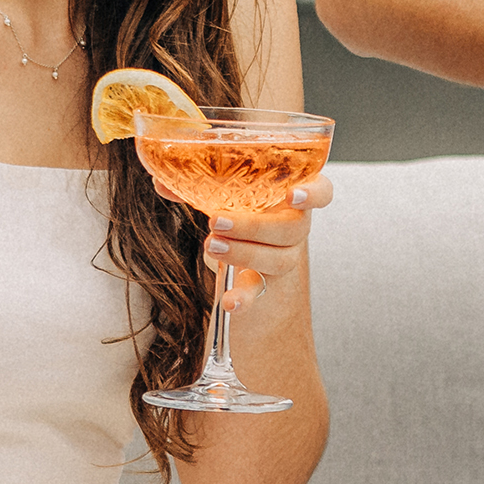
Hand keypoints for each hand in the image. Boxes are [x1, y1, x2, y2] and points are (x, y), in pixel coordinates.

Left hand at [204, 173, 332, 312]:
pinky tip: (229, 302)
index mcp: (290, 195)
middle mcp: (294, 226)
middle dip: (254, 226)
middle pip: (293, 229)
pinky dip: (244, 297)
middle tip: (216, 221)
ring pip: (280, 259)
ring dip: (244, 253)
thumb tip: (161, 181)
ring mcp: (284, 256)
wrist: (237, 249)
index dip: (314, 194)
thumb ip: (196, 186)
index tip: (293, 195)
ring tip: (211, 245)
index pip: (321, 191)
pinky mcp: (265, 282)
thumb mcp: (221, 193)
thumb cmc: (238, 209)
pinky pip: (260, 291)